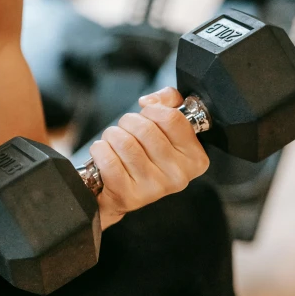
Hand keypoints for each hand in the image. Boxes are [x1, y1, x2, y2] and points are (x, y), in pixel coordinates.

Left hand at [90, 87, 209, 227]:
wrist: (125, 193)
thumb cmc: (147, 159)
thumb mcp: (167, 130)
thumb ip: (169, 102)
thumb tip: (151, 100)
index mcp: (194, 158)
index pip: (172, 118)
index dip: (153, 110)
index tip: (147, 114)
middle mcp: (177, 175)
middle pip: (146, 129)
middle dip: (129, 122)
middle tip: (127, 130)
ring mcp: (153, 187)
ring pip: (124, 141)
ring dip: (113, 135)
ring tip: (115, 143)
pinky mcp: (128, 195)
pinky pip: (107, 158)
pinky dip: (100, 150)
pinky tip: (106, 155)